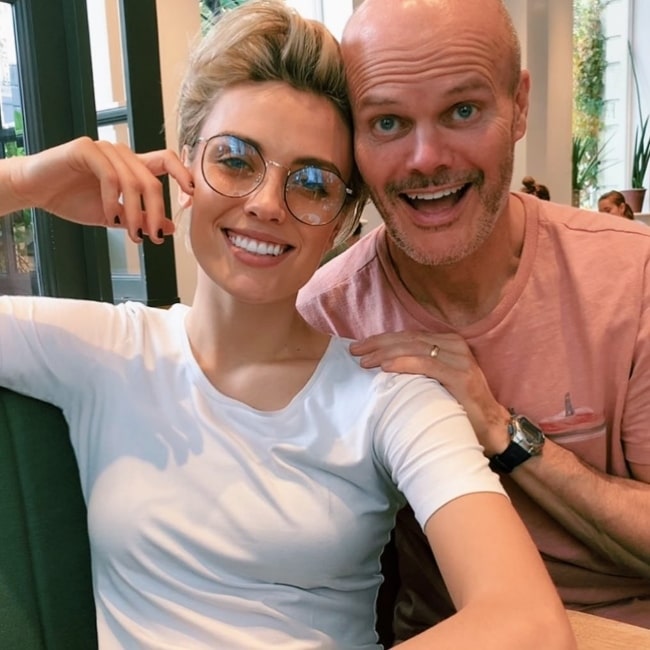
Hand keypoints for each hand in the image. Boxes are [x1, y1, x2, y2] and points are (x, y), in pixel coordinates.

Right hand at [9, 137, 193, 242]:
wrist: (36, 191)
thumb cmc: (73, 200)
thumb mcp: (114, 216)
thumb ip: (140, 219)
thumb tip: (168, 228)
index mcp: (132, 166)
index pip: (167, 162)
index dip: (184, 176)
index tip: (192, 198)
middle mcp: (122, 154)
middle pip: (152, 180)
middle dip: (156, 212)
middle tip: (154, 237)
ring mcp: (104, 149)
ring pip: (133, 181)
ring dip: (136, 212)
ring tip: (132, 233)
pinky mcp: (85, 149)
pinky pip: (109, 175)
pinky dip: (113, 200)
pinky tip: (110, 216)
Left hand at [350, 331, 510, 455]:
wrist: (493, 428)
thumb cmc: (460, 407)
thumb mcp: (437, 382)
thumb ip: (419, 370)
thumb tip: (384, 366)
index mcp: (448, 343)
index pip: (408, 336)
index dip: (382, 340)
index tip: (360, 346)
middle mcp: (454, 345)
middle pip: (408, 339)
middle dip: (378, 344)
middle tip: (354, 350)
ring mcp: (459, 358)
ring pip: (414, 348)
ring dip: (385, 352)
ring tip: (364, 359)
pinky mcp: (460, 374)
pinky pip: (426, 364)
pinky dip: (403, 363)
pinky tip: (385, 366)